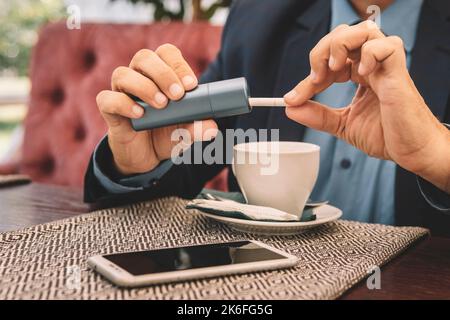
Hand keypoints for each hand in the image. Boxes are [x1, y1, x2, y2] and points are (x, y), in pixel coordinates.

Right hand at [96, 44, 217, 174]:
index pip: (166, 53)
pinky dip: (123, 104)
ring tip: (161, 105)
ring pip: (122, 73)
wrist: (145, 158)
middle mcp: (138, 77)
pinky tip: (139, 114)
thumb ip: (198, 128)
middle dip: (163, 73)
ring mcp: (121, 92)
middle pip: (144, 57)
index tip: (191, 85)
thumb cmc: (166, 135)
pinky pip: (107, 99)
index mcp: (159, 74)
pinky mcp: (109, 110)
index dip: (178, 64)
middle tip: (178, 95)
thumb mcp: (186, 134)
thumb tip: (212, 127)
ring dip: (144, 87)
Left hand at [284, 21, 449, 191]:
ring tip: (334, 69)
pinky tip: (361, 73)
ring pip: (364, 30)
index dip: (308, 76)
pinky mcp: (399, 73)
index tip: (292, 97)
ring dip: (340, 45)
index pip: (329, 61)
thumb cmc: (386, 136)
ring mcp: (385, 67)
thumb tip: (291, 108)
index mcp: (359, 74)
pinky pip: (388, 46)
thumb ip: (317, 116)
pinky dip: (369, 53)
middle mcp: (371, 66)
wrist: (411, 152)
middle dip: (321, 51)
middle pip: (343, 35)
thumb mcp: (342, 125)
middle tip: (315, 78)